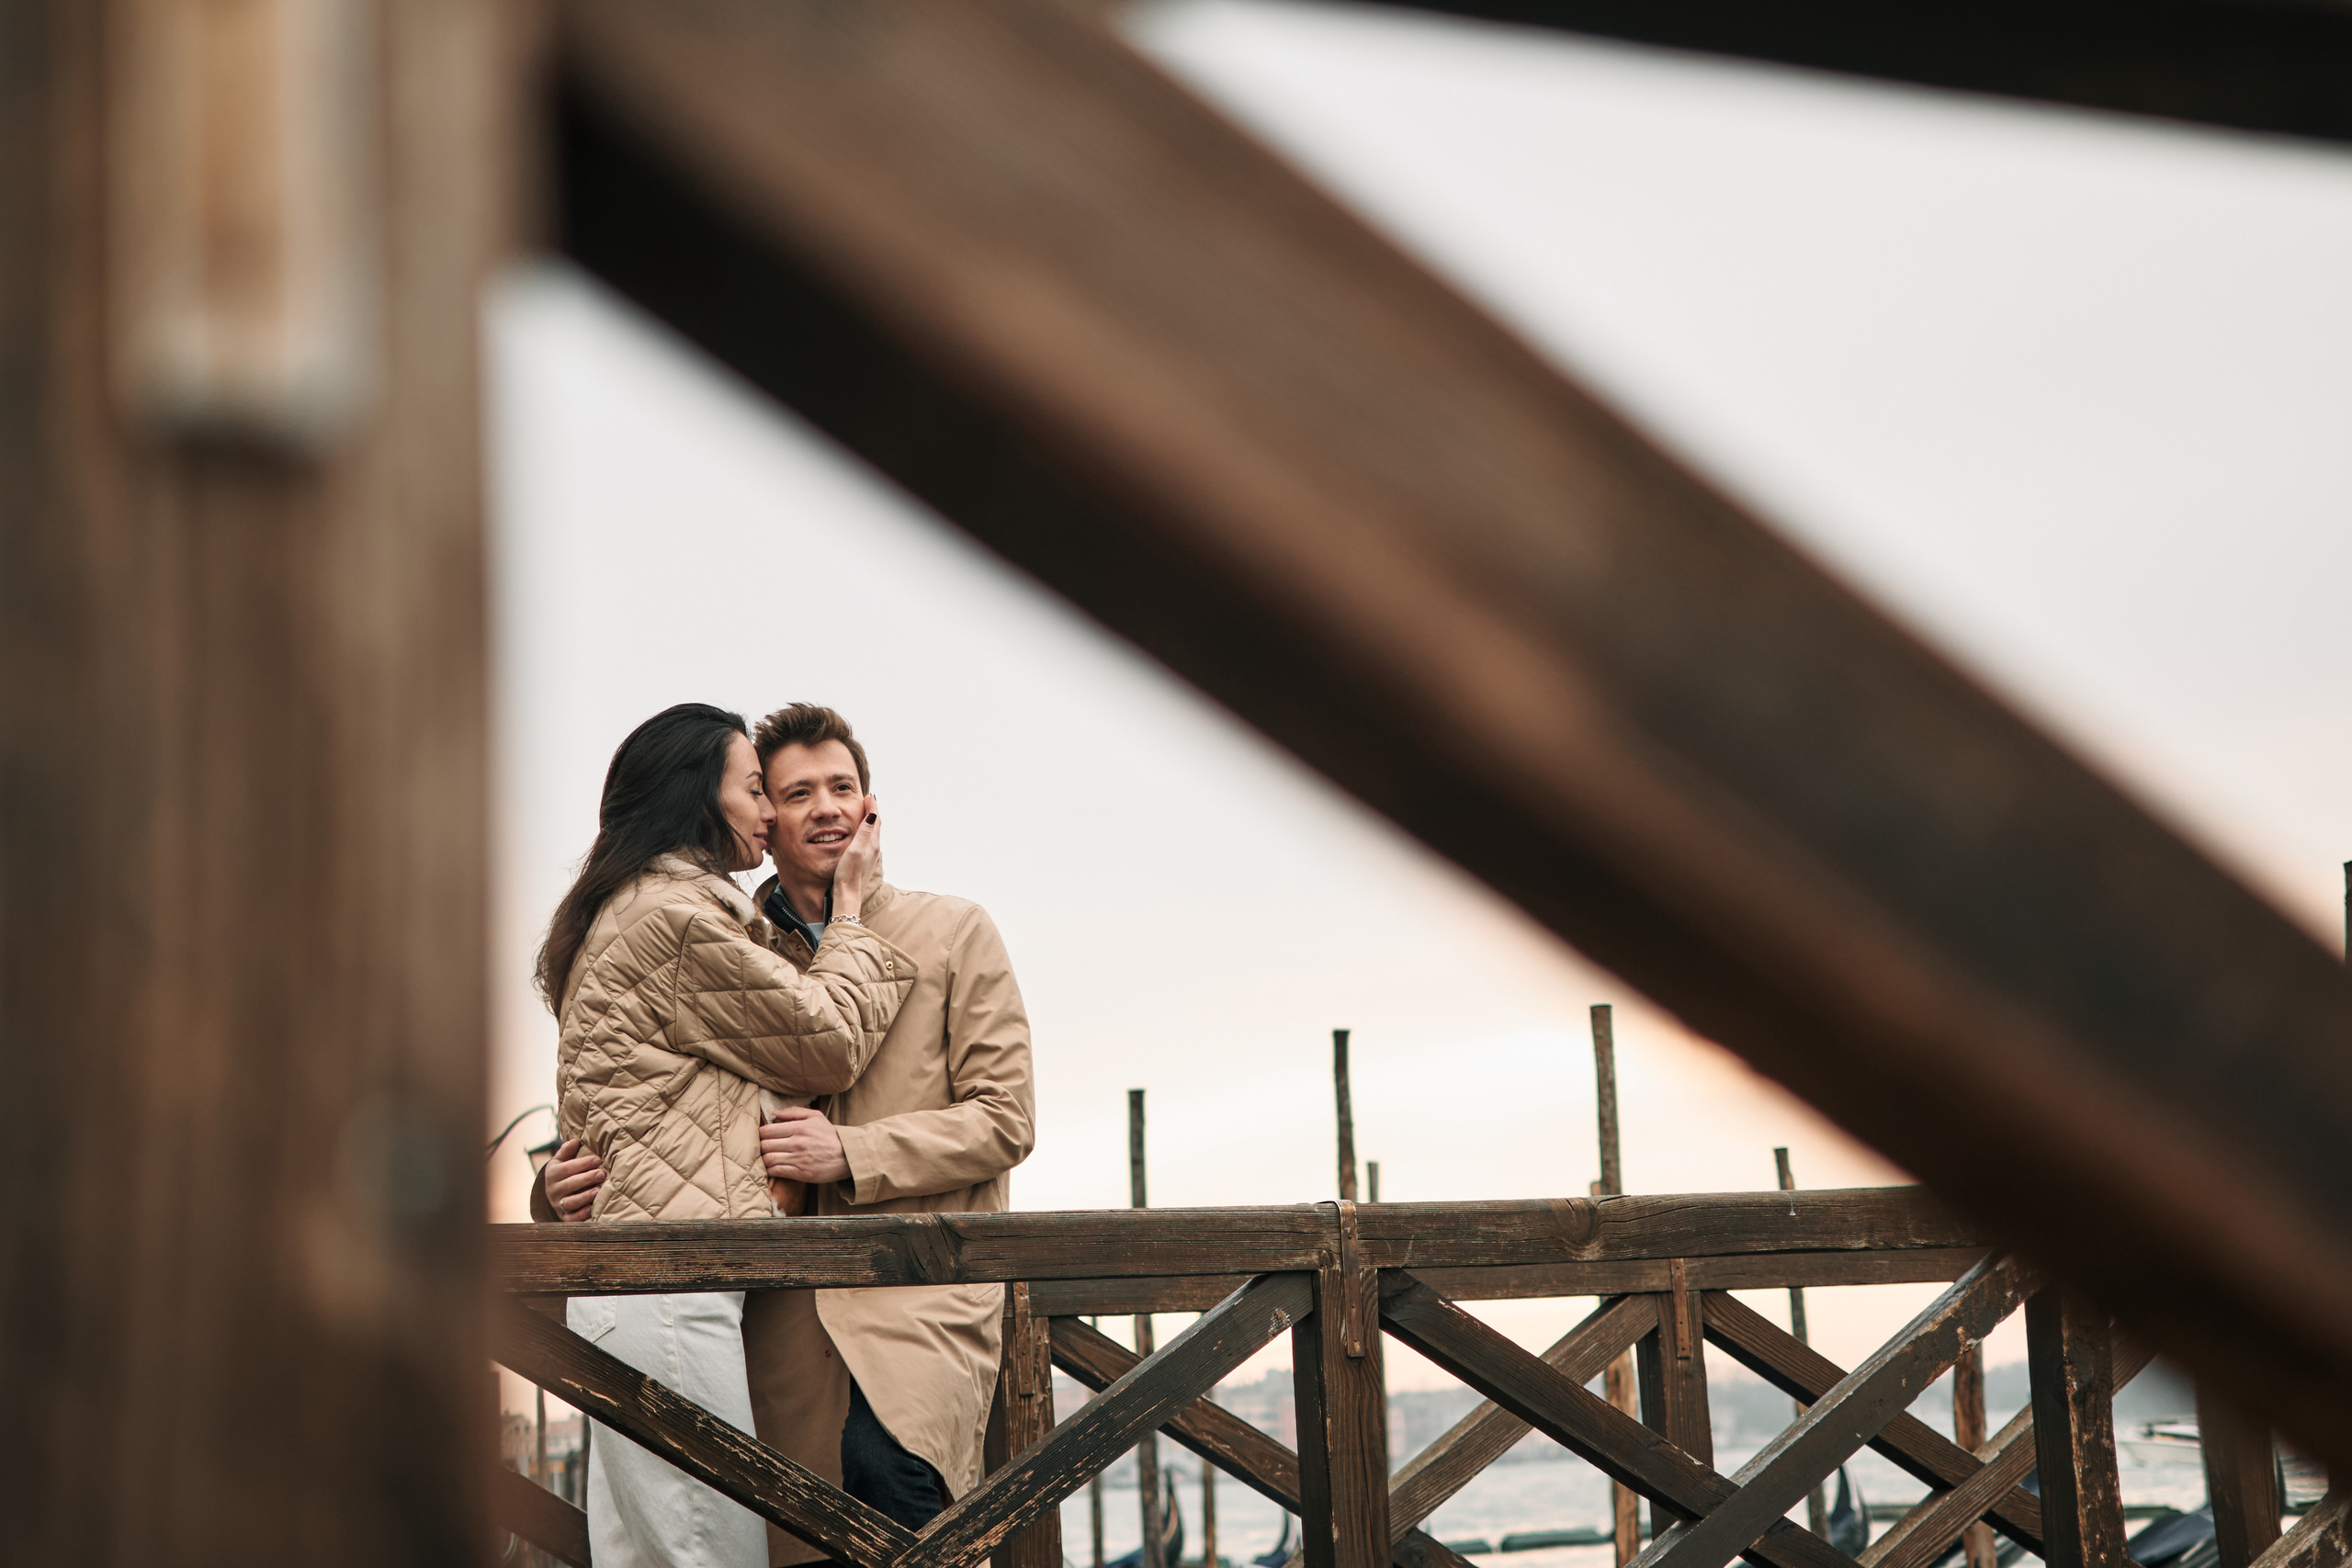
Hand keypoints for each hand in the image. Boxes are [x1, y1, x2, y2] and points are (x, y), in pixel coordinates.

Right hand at [544, 1138, 605, 1221]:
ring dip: (584, 1197)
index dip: (582, 1164)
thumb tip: (574, 1141)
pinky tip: (592, 1209)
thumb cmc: (565, 1171)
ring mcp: (558, 1205)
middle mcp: (552, 1190)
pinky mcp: (564, 1217)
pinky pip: (572, 1218)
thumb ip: (567, 1150)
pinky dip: (582, 1214)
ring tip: (598, 1191)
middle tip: (602, 1174)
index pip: (567, 1168)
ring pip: (570, 1202)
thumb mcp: (562, 1159)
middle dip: (586, 1179)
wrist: (557, 1192)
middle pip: (569, 1185)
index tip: (598, 1159)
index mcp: (552, 1173)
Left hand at [761, 1106, 850, 1185]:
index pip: (768, 1130)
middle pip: (765, 1145)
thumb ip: (794, 1112)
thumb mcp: (816, 1117)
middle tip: (761, 1148)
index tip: (762, 1136)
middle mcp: (797, 1143)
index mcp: (799, 1128)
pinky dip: (770, 1170)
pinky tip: (771, 1168)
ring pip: (768, 1159)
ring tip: (765, 1158)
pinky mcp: (801, 1173)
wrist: (847, 1156)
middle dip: (759, 1146)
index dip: (760, 1134)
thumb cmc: (830, 1135)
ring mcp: (798, 1159)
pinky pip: (777, 1171)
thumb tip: (775, 1113)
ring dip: (763, 1159)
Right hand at [830, 796, 880, 920]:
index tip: (869, 795)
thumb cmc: (849, 873)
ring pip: (872, 833)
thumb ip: (864, 832)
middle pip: (876, 825)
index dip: (872, 807)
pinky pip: (867, 841)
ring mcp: (869, 856)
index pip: (876, 820)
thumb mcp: (855, 849)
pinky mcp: (864, 861)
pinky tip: (859, 835)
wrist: (848, 895)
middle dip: (872, 811)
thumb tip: (873, 814)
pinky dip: (864, 831)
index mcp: (872, 844)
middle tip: (867, 800)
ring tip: (864, 813)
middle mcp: (874, 849)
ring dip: (869, 821)